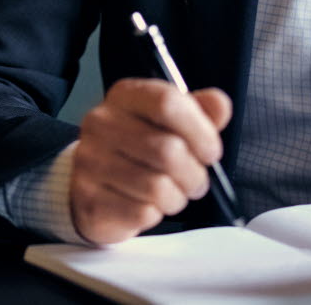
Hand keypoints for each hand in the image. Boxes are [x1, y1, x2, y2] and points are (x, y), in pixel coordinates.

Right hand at [69, 77, 231, 244]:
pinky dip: (155, 215)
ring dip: (177, 197)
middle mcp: (101, 122)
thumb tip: (220, 104)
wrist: (94, 185)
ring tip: (173, 194)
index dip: (199, 130)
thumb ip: (198, 112)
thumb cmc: (139, 150)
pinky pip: (141, 213)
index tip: (211, 151)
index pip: (167, 102)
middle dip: (194, 174)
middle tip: (196, 182)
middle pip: (168, 150)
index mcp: (125, 95)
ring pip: (157, 187)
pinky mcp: (89, 198)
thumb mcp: (169, 123)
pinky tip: (148, 206)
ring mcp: (90, 161)